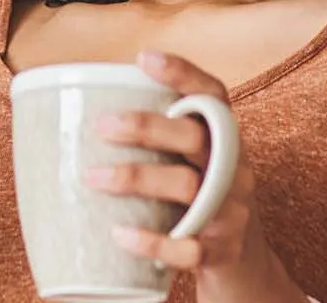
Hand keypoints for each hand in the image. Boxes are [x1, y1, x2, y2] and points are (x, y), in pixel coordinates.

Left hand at [85, 51, 308, 302]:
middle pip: (196, 138)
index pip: (214, 97)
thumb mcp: (195, 168)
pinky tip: (120, 234)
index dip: (184, 74)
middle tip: (102, 126)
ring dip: (136, 178)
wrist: (246, 268)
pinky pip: (189, 248)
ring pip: (188, 187)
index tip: (144, 58)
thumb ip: (162, 144)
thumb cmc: (202, 206)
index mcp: (226, 143)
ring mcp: (232, 213)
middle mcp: (235, 171)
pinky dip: (152, 241)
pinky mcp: (223, 253)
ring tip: (92, 177)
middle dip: (147, 126)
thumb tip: (79, 118)